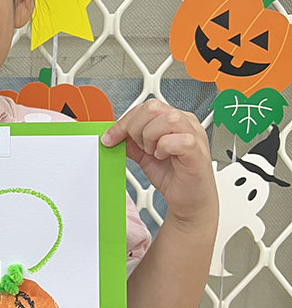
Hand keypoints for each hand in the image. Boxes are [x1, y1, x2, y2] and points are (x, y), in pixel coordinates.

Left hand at [101, 100, 216, 225]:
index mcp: (173, 120)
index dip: (124, 122)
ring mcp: (194, 134)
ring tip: (153, 152)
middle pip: (153, 107)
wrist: (188, 200)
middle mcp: (185, 122)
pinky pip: (177, 140)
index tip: (110, 138)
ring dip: (151, 137)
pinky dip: (163, 149)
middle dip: (136, 128)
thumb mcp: (144, 156)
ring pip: (167, 119)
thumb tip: (113, 135)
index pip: (144, 108)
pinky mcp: (196, 150)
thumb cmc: (173, 176)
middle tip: (140, 148)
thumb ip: (131, 143)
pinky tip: (163, 157)